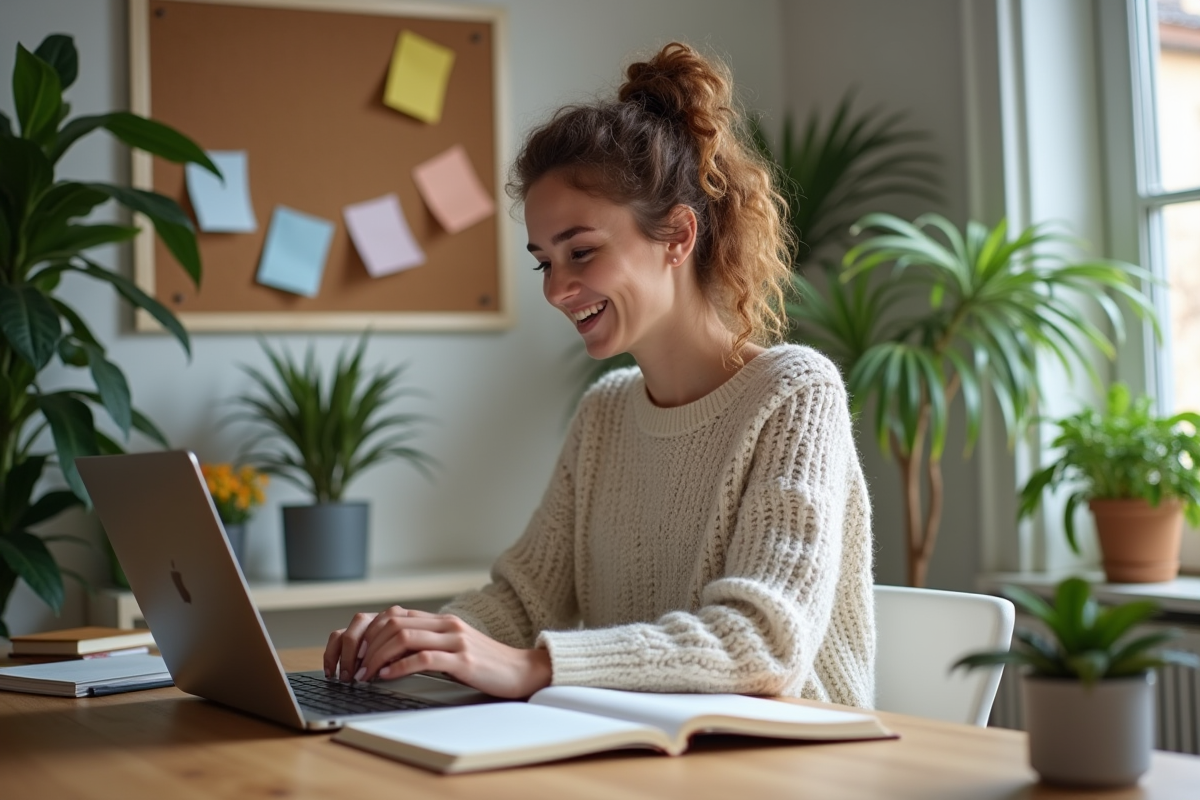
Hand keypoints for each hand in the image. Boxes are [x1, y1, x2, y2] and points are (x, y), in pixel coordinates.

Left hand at [323, 606, 552, 698]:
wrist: (522, 671)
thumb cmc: (486, 664)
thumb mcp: (454, 648)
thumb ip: (428, 644)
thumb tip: (391, 653)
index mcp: (442, 620)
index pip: (395, 615)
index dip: (371, 633)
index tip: (358, 653)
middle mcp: (446, 625)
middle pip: (394, 623)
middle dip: (368, 646)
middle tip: (356, 666)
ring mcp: (455, 640)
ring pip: (403, 637)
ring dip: (378, 657)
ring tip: (366, 674)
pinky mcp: (462, 660)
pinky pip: (422, 658)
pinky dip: (398, 668)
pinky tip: (387, 677)